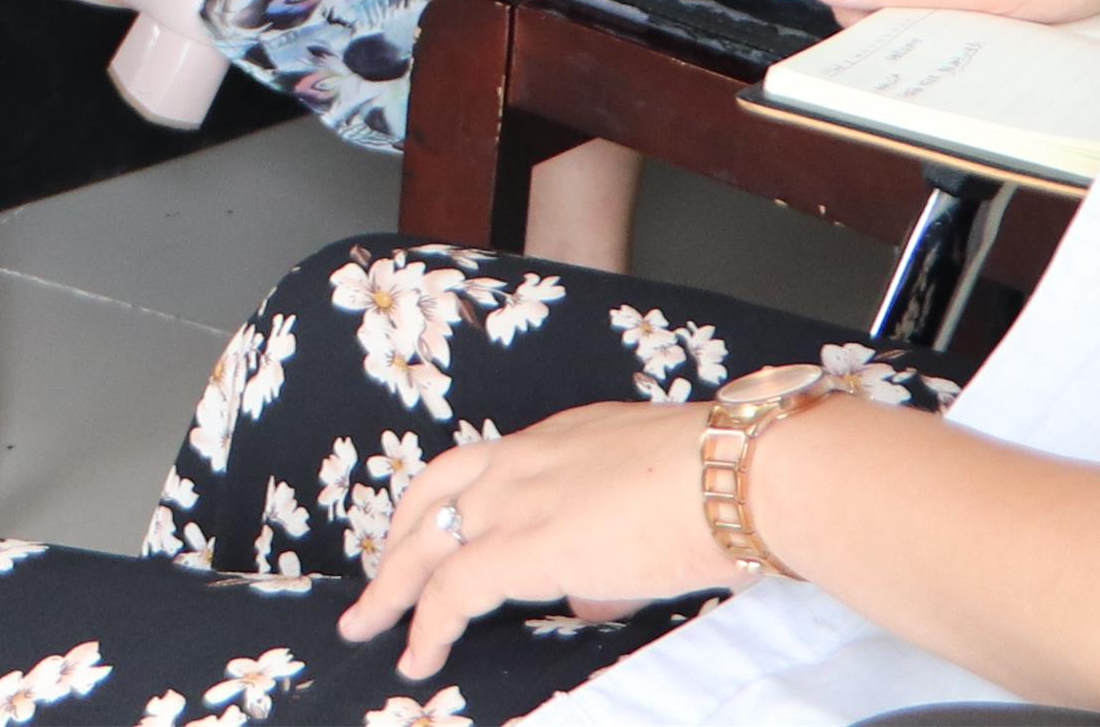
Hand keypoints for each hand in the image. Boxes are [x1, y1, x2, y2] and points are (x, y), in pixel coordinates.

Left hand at [340, 401, 753, 677]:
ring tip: (365, 625)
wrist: (735, 476)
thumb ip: (608, 554)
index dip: (447, 508)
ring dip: (390, 587)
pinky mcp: (520, 548)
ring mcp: (513, 501)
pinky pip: (452, 591)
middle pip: (430, 500)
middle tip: (377, 582)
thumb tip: (585, 601)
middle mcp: (519, 462)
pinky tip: (418, 657)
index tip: (433, 539)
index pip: (478, 470)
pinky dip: (427, 625)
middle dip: (397, 544)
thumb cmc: (720, 490)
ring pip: (425, 544)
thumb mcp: (651, 510)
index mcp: (553, 443)